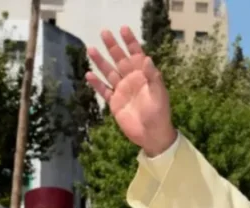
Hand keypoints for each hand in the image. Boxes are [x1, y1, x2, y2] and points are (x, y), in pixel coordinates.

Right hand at [86, 27, 176, 155]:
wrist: (153, 135)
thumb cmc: (159, 114)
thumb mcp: (159, 94)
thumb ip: (153, 77)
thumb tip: (146, 58)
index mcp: (144, 77)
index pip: (137, 55)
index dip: (131, 42)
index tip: (123, 29)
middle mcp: (132, 81)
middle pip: (120, 60)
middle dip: (113, 47)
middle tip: (104, 32)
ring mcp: (122, 91)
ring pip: (109, 73)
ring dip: (101, 62)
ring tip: (91, 49)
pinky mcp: (115, 103)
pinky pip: (104, 90)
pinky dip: (97, 83)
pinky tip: (89, 74)